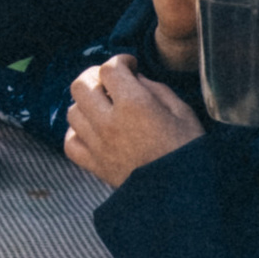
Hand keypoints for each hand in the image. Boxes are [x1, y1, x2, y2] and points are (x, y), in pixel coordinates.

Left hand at [65, 55, 200, 186]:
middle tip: (110, 80)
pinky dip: (77, 133)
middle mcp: (109, 122)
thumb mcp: (183, 112)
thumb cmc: (188, 153)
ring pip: (72, 111)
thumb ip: (156, 89)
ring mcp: (98, 145)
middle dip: (94, 76)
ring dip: (86, 104)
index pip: (110, 69)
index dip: (120, 61)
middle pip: (80, 85)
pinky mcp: (94, 165)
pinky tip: (92, 131)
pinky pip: (70, 142)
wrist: (182, 197)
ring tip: (103, 106)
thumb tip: (136, 79)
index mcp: (134, 105)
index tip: (129, 65)